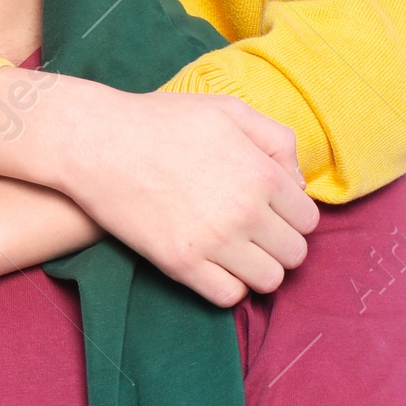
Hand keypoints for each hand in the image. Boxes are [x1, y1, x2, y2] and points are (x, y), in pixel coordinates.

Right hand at [0, 72, 316, 305]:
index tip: (270, 214)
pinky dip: (228, 286)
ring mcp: (214, 241)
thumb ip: (276, 140)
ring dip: (258, 270)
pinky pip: (229, 296)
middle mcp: (246, 211)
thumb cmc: (161, 121)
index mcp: (262, 173)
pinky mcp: (181, 264)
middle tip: (255, 235)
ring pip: (269, 281)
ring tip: (236, 253)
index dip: (292, 218)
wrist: (96, 142)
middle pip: (295, 255)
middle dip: (279, 246)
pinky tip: (214, 266)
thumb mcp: (228, 110)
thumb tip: (297, 183)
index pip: (308, 220)